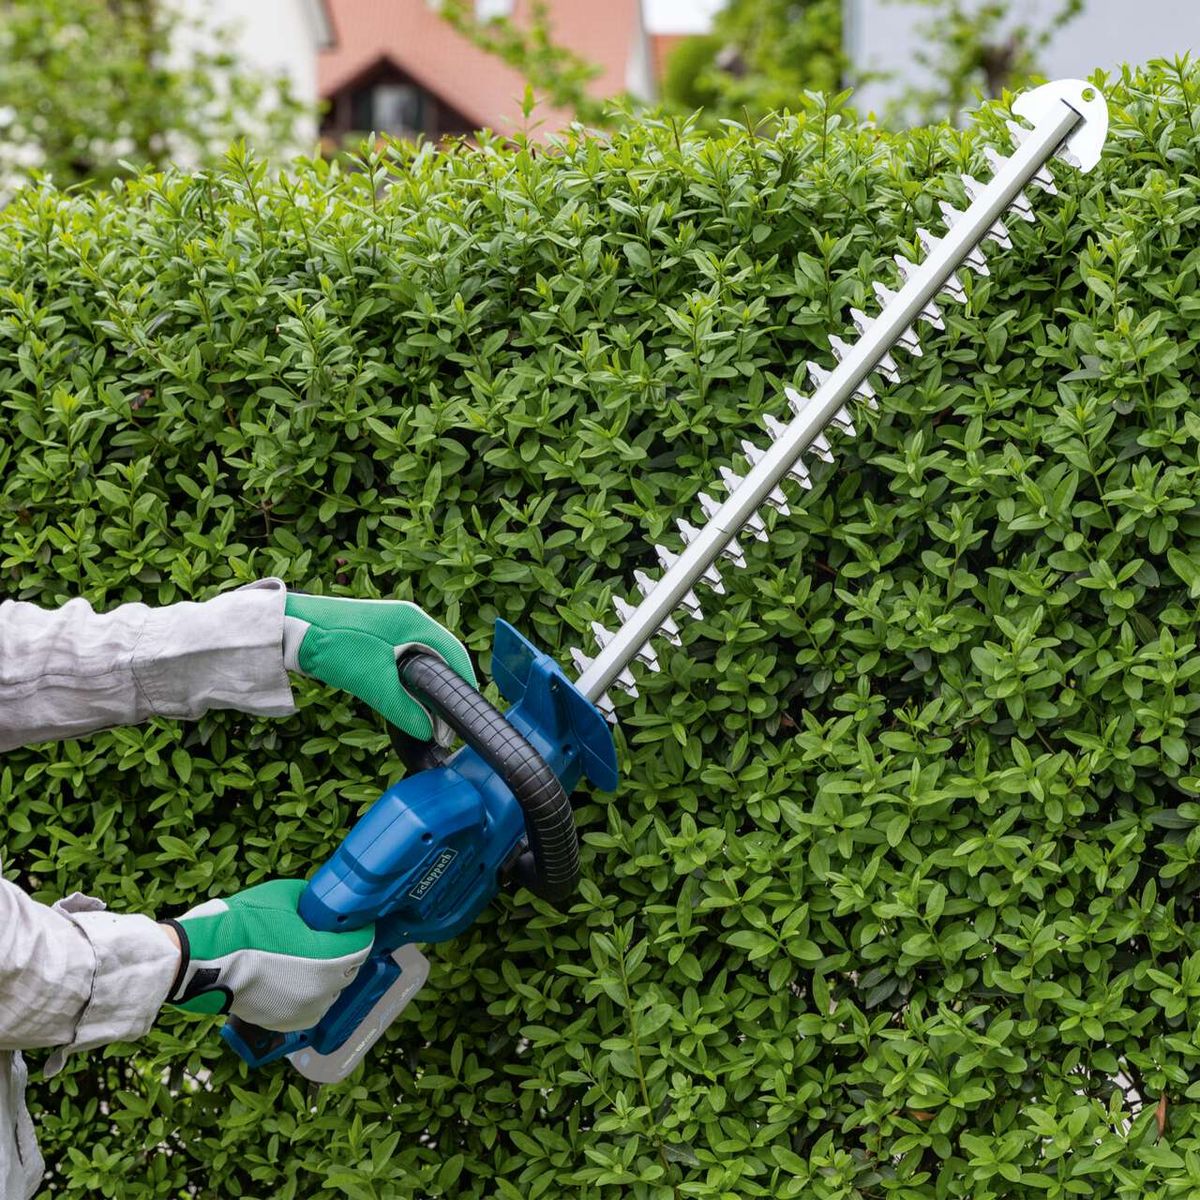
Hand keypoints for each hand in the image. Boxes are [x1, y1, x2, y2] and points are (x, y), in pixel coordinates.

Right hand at [162, 879, 373, 1031]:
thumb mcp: (287, 896)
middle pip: (351, 968)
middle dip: (345, 950)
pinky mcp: (284, 1022)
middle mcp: (321, 989)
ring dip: (329, 974)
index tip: (354, 921)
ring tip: (310, 956)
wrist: (201, 957)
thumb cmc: (245, 923)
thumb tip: (328, 904)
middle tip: (331, 935)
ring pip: (332, 990)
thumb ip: (316, 902)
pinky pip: (310, 1006)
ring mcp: (303, 1009)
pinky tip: (295, 976)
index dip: (360, 929)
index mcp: (327, 957)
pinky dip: (309, 992)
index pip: (363, 944)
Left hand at [283, 593, 476, 740]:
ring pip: (424, 658)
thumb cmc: (333, 647)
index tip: (467, 713)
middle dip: (447, 688)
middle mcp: (409, 619)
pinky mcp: (378, 635)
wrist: (289, 630)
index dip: (464, 684)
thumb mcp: (373, 682)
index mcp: (414, 621)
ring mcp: (393, 625)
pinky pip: (407, 659)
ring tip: (431, 714)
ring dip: (429, 685)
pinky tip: (407, 697)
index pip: (455, 653)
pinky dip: (412, 679)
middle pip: (442, 656)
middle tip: (447, 720)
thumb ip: (405, 709)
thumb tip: (431, 732)